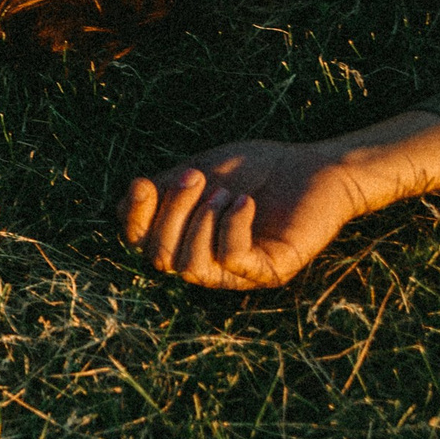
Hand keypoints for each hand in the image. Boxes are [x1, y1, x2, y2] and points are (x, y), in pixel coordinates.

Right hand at [118, 113, 439, 290]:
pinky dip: (232, 225)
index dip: (134, 219)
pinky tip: (245, 201)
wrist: (317, 166)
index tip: (142, 183)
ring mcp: (238, 272)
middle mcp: (208, 263)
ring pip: (192, 267)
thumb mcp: (202, 171)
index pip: (141, 244)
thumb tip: (123, 205)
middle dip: (171, 214)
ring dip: (201, 222)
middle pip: (161, 257)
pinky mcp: (270, 271)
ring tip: (225, 192)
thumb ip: (166, 190)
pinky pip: (233, 259)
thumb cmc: (258, 167)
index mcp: (186, 239)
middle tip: (196, 177)